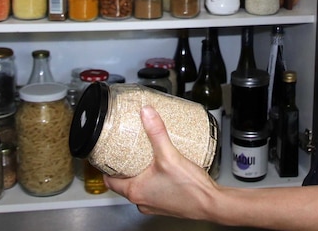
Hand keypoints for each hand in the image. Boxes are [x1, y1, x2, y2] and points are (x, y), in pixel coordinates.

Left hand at [104, 105, 219, 218]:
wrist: (212, 204)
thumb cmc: (190, 189)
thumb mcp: (170, 155)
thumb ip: (157, 132)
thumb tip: (147, 113)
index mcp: (136, 191)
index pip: (109, 180)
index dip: (105, 167)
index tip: (106, 155)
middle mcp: (142, 201)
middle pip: (123, 183)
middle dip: (124, 167)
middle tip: (127, 151)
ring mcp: (154, 205)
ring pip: (139, 187)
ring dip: (139, 173)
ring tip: (145, 156)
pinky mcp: (166, 204)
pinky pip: (152, 191)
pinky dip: (152, 180)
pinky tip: (162, 168)